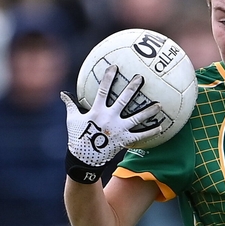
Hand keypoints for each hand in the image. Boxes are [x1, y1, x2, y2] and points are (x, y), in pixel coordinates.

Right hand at [62, 64, 161, 183]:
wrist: (84, 159)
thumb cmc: (77, 137)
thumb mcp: (73, 119)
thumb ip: (71, 105)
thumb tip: (63, 93)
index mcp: (97, 111)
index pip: (102, 90)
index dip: (108, 78)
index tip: (115, 66)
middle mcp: (110, 118)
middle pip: (123, 100)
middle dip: (132, 88)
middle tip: (141, 78)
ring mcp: (118, 129)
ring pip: (136, 118)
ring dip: (149, 111)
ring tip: (160, 105)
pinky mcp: (125, 140)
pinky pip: (140, 135)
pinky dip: (151, 131)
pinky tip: (161, 127)